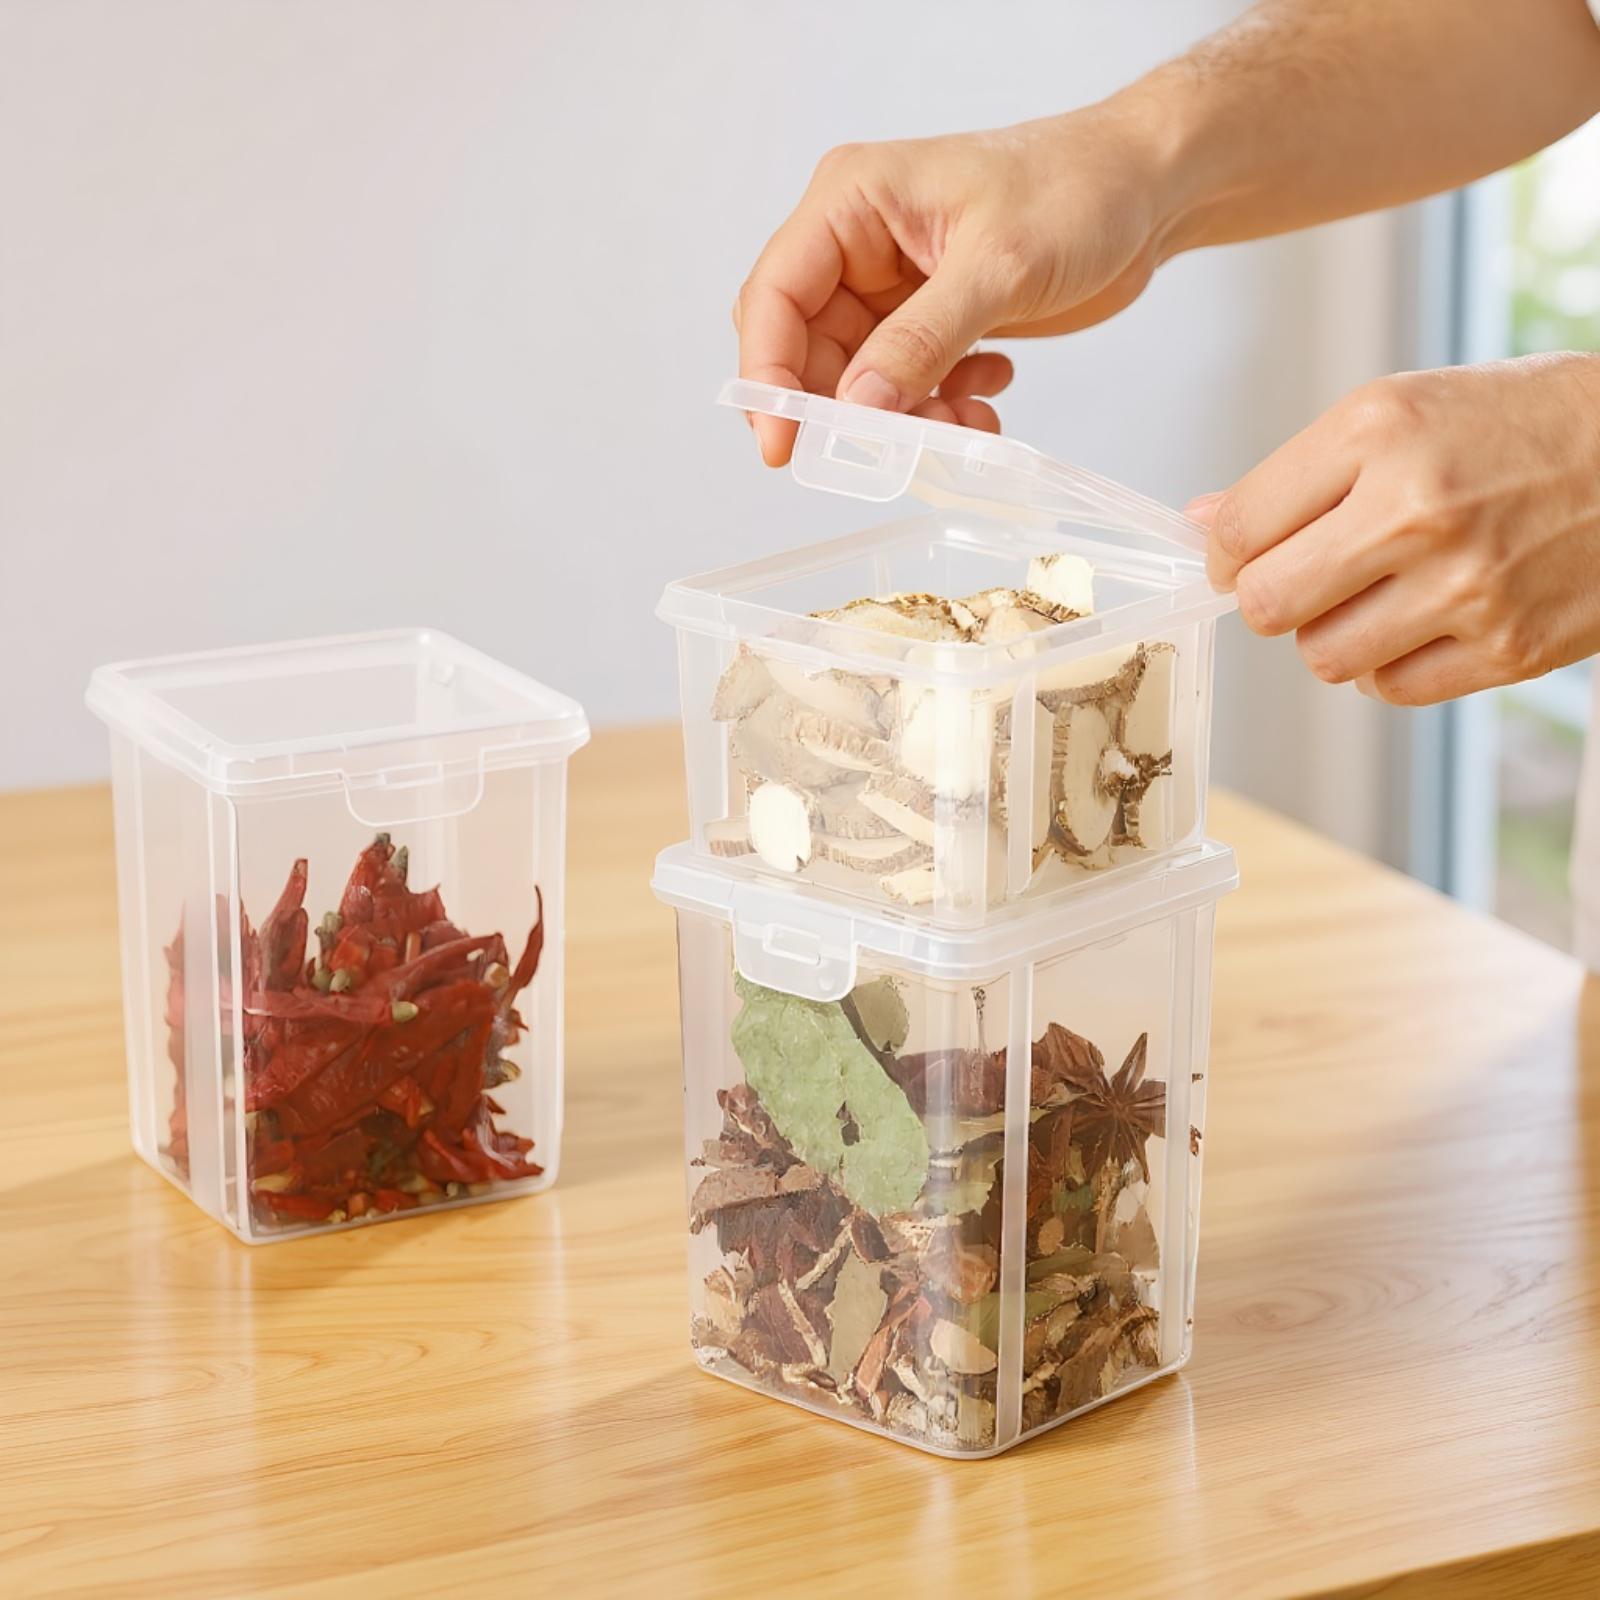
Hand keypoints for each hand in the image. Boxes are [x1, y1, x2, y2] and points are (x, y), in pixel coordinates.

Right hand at [734, 102, 1182, 464]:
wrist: (1149, 189)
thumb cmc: (1079, 188)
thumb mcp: (997, 266)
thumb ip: (921, 342)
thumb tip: (856, 408)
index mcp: (852, 201)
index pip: (774, 296)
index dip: (768, 377)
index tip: (784, 445)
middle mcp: (859, 242)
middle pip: (807, 349)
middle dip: (844, 409)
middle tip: (888, 452)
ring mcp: (891, 285)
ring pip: (858, 379)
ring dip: (902, 416)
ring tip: (963, 420)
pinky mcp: (928, 317)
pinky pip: (904, 384)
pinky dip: (937, 406)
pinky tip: (986, 393)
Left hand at [1190, 354, 1599, 704]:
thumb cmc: (1519, 427)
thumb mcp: (1403, 410)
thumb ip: (1295, 476)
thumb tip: (1200, 525)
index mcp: (1380, 432)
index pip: (1241, 530)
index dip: (1226, 554)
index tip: (1241, 557)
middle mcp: (1418, 509)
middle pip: (1268, 605)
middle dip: (1270, 600)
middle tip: (1302, 582)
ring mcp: (1468, 586)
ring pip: (1323, 658)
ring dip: (1333, 635)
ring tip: (1377, 595)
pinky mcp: (1508, 649)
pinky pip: (1390, 690)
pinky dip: (1389, 666)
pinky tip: (1422, 621)